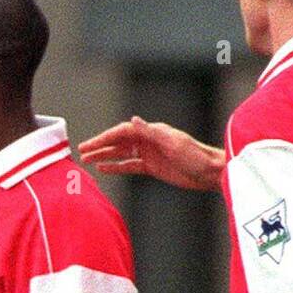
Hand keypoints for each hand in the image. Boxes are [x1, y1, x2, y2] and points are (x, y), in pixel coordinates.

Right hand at [78, 116, 224, 190]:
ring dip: (104, 156)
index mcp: (152, 132)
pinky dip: (116, 167)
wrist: (211, 172)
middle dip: (100, 146)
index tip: (90, 145)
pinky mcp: (152, 167)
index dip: (105, 138)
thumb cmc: (196, 156)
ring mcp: (150, 154)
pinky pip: (129, 166)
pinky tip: (104, 168)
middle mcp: (148, 140)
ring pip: (121, 154)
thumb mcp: (173, 143)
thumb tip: (133, 120)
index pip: (122, 132)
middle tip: (81, 152)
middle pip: (118, 142)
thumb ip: (152, 133)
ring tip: (87, 161)